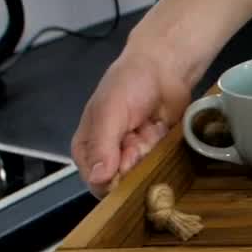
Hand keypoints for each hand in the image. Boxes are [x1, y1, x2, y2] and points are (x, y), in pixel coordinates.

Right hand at [71, 50, 191, 196]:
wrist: (164, 68)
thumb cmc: (129, 84)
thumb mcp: (109, 111)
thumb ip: (101, 145)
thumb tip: (98, 179)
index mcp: (87, 148)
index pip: (95, 182)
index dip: (113, 177)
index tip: (127, 157)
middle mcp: (110, 156)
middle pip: (123, 182)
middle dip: (136, 162)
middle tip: (140, 135)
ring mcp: (135, 156)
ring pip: (144, 175)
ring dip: (151, 153)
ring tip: (151, 127)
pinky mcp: (156, 153)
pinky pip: (162, 166)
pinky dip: (165, 151)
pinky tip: (162, 130)